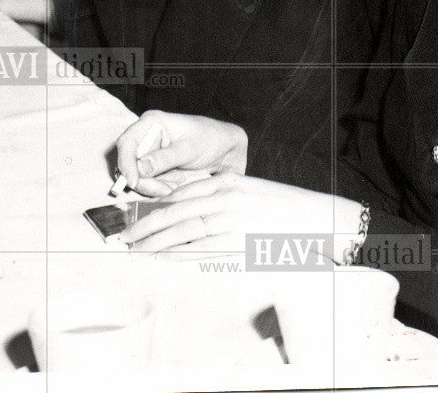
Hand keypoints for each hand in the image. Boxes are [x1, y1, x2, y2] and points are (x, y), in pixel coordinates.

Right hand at [116, 110, 247, 196]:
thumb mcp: (190, 148)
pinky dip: (160, 190)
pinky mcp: (155, 170)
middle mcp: (146, 138)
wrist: (226, 150)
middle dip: (144, 181)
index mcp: (152, 123)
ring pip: (137, 179)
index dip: (125, 163)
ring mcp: (149, 155)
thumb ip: (165, 158)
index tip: (134, 182)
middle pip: (128, 165)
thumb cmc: (211, 139)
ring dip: (154, 187)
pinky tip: (176, 185)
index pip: (126, 142)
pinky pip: (148, 185)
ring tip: (177, 184)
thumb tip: (140, 168)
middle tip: (166, 189)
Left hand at [119, 173, 360, 261]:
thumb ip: (222, 197)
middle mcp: (226, 195)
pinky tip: (162, 257)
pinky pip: (200, 248)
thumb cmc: (282, 209)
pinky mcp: (237, 239)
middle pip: (176, 209)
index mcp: (228, 180)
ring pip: (183, 229)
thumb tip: (190, 210)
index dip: (157, 205)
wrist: (313, 220)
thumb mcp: (250, 193)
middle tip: (124, 236)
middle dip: (146, 223)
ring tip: (135, 250)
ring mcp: (231, 217)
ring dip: (155, 241)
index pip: (182, 192)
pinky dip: (177, 253)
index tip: (138, 216)